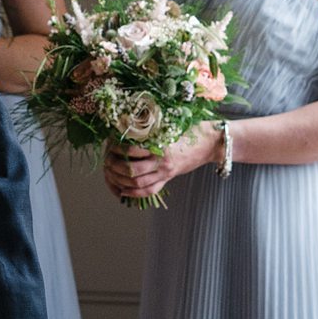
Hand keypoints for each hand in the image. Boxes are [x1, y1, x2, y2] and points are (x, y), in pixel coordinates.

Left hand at [102, 123, 220, 200]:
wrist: (211, 142)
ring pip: (138, 182)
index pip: (132, 150)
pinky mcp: (169, 178)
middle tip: (106, 160)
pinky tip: (123, 190)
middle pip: (132, 170)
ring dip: (120, 180)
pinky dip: (134, 193)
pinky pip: (149, 190)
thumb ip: (150, 129)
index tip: (110, 144)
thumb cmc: (190, 129)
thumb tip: (127, 128)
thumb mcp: (169, 125)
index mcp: (161, 145)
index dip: (117, 149)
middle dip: (115, 167)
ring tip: (110, 173)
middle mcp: (163, 161)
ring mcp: (166, 172)